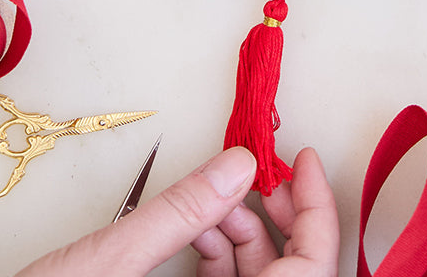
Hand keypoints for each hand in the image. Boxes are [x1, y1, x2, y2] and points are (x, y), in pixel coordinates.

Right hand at [15, 146, 339, 276]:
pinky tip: (195, 229)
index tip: (306, 160)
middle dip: (277, 218)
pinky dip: (217, 255)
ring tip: (213, 201)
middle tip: (261, 173)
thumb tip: (240, 164)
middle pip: (287, 274)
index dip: (317, 211)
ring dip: (241, 234)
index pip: (308, 272)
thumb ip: (180, 214)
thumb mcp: (109, 262)